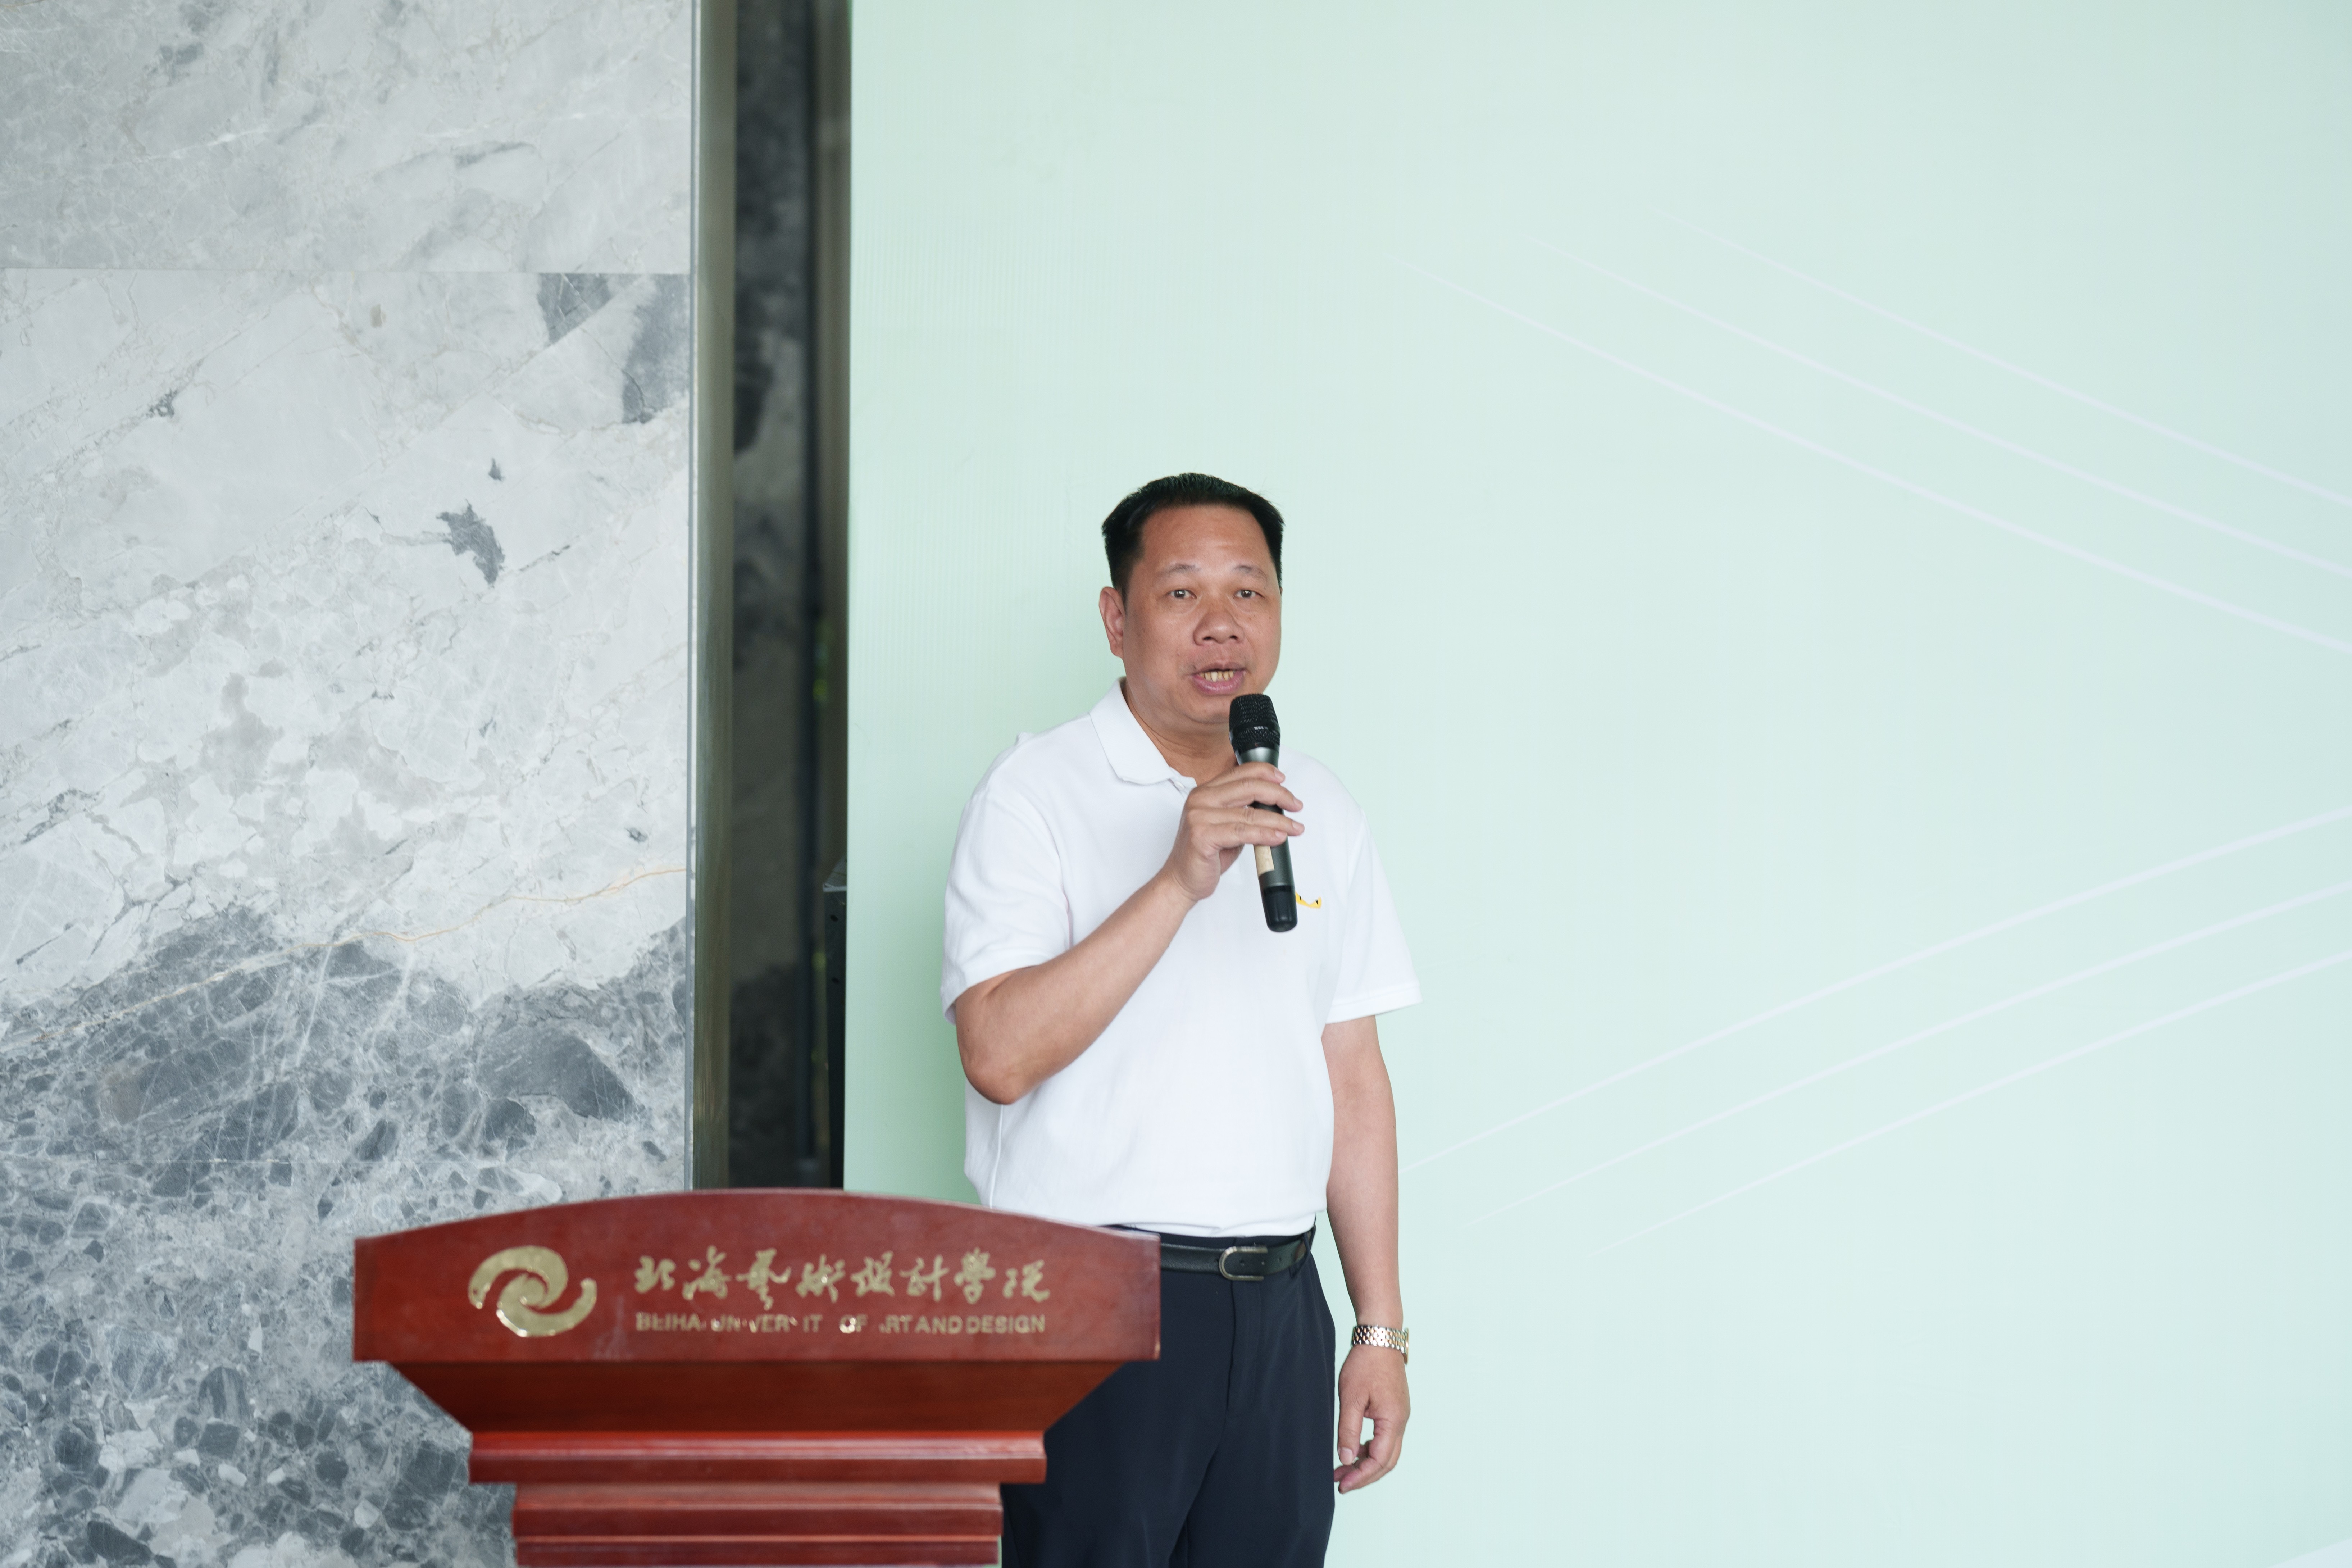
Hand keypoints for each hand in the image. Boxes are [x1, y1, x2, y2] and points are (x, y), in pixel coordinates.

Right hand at [1160, 762, 1302, 903]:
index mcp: (1205, 792)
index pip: (1240, 772)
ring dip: (1278, 820)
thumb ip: (1243, 811)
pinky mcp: (1202, 836)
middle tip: (1295, 805)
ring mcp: (1199, 816)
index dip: (1266, 773)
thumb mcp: (1226, 826)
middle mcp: (1200, 799)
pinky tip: (1277, 837)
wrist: (1181, 879)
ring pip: (1249, 813)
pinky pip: (1242, 832)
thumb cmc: (1205, 854)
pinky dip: (1264, 834)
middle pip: (1248, 787)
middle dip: (1278, 795)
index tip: (1283, 781)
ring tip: (1294, 827)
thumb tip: (1274, 806)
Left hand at [1333, 1342, 1408, 1491]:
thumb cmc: (1365, 1364)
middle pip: (1387, 1461)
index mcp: (1393, 1420)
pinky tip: (1355, 1449)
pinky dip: (1371, 1449)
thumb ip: (1349, 1431)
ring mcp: (1399, 1415)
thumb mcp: (1351, 1398)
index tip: (1342, 1483)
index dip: (1361, 1476)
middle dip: (1365, 1475)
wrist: (1379, 1338)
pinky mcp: (1394, 1409)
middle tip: (1341, 1482)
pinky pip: (1386, 1438)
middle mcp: (1401, 1421)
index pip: (1379, 1460)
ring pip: (1387, 1451)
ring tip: (1343, 1468)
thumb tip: (1346, 1459)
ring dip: (1367, 1463)